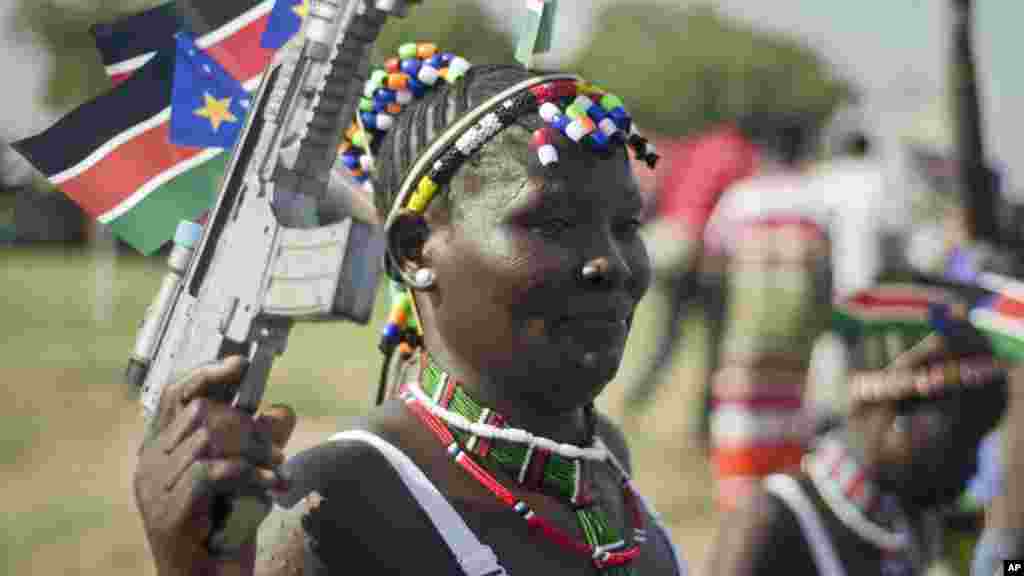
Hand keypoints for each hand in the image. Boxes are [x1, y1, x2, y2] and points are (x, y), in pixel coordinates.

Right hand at [133, 356, 295, 574]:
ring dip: (254, 451)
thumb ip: (260, 443)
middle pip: (200, 412)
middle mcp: (149, 464)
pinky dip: (248, 475)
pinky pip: (212, 471)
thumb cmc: (224, 531)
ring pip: (209, 437)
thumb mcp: (245, 477)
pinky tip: (269, 487)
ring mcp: (153, 487)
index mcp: (160, 450)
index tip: (239, 364)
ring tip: (276, 471)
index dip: (205, 374)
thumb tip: (282, 409)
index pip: (173, 396)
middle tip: (276, 452)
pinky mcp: (168, 510)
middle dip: (247, 426)